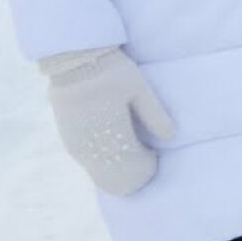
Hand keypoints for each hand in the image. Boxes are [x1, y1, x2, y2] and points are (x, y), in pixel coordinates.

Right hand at [38, 46, 175, 195]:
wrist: (74, 61)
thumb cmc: (112, 72)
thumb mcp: (139, 89)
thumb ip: (155, 114)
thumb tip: (171, 136)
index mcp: (113, 136)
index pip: (133, 168)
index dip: (147, 167)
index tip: (154, 153)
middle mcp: (92, 148)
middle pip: (115, 179)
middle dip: (133, 172)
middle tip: (145, 154)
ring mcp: (78, 147)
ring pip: (100, 174)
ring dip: (118, 168)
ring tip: (132, 148)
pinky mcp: (69, 141)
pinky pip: (89, 163)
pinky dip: (104, 163)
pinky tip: (114, 147)